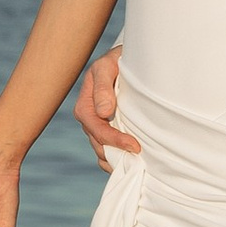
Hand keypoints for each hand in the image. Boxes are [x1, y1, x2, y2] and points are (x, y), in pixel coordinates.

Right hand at [75, 50, 139, 167]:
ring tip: (137, 165)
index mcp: (85, 106)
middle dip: (117, 154)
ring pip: (103, 151)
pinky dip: (117, 160)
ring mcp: (97, 127)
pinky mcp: (107, 130)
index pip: (97, 129)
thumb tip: (104, 111)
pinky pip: (108, 152)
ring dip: (117, 160)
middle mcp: (88, 120)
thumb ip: (103, 87)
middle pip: (99, 145)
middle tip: (140, 160)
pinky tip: (131, 164)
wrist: (123, 61)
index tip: (135, 146)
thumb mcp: (107, 67)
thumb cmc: (116, 61)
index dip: (115, 140)